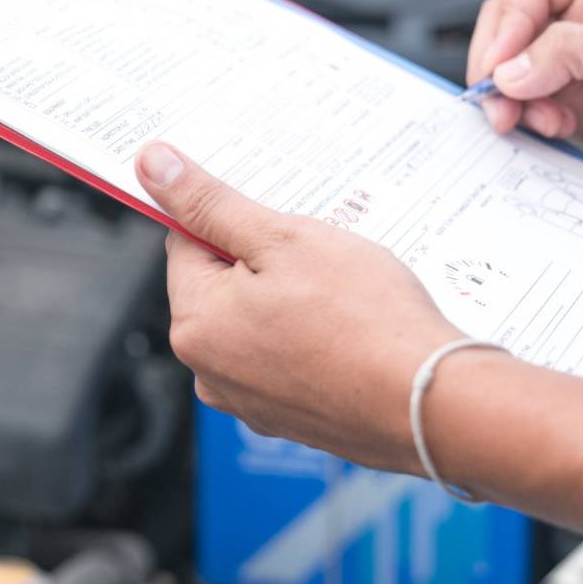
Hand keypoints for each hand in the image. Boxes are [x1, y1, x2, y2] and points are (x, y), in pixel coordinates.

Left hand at [134, 142, 462, 473]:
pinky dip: (312, 338)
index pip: (186, 243)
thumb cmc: (364, 320)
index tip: (274, 214)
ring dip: (291, 299)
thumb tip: (151, 165)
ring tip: (343, 292)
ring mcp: (250, 402)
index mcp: (195, 324)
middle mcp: (209, 371)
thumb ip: (210, 203)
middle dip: (265, 260)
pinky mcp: (291, 418)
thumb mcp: (282, 238)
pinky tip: (351, 329)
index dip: (232, 220)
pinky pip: (288, 358)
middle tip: (319, 253)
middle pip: (222, 285)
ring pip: (258, 321)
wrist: (431, 404)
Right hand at [467, 0, 582, 228]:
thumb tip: (508, 68)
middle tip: (500, 101)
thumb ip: (573, 54)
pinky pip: (529, 106)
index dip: (509, 15)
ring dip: (508, 96)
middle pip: (512, 22)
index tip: (505, 63)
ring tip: (525, 122)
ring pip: (514, 69)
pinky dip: (525, 120)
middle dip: (498, 60)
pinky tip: (550, 133)